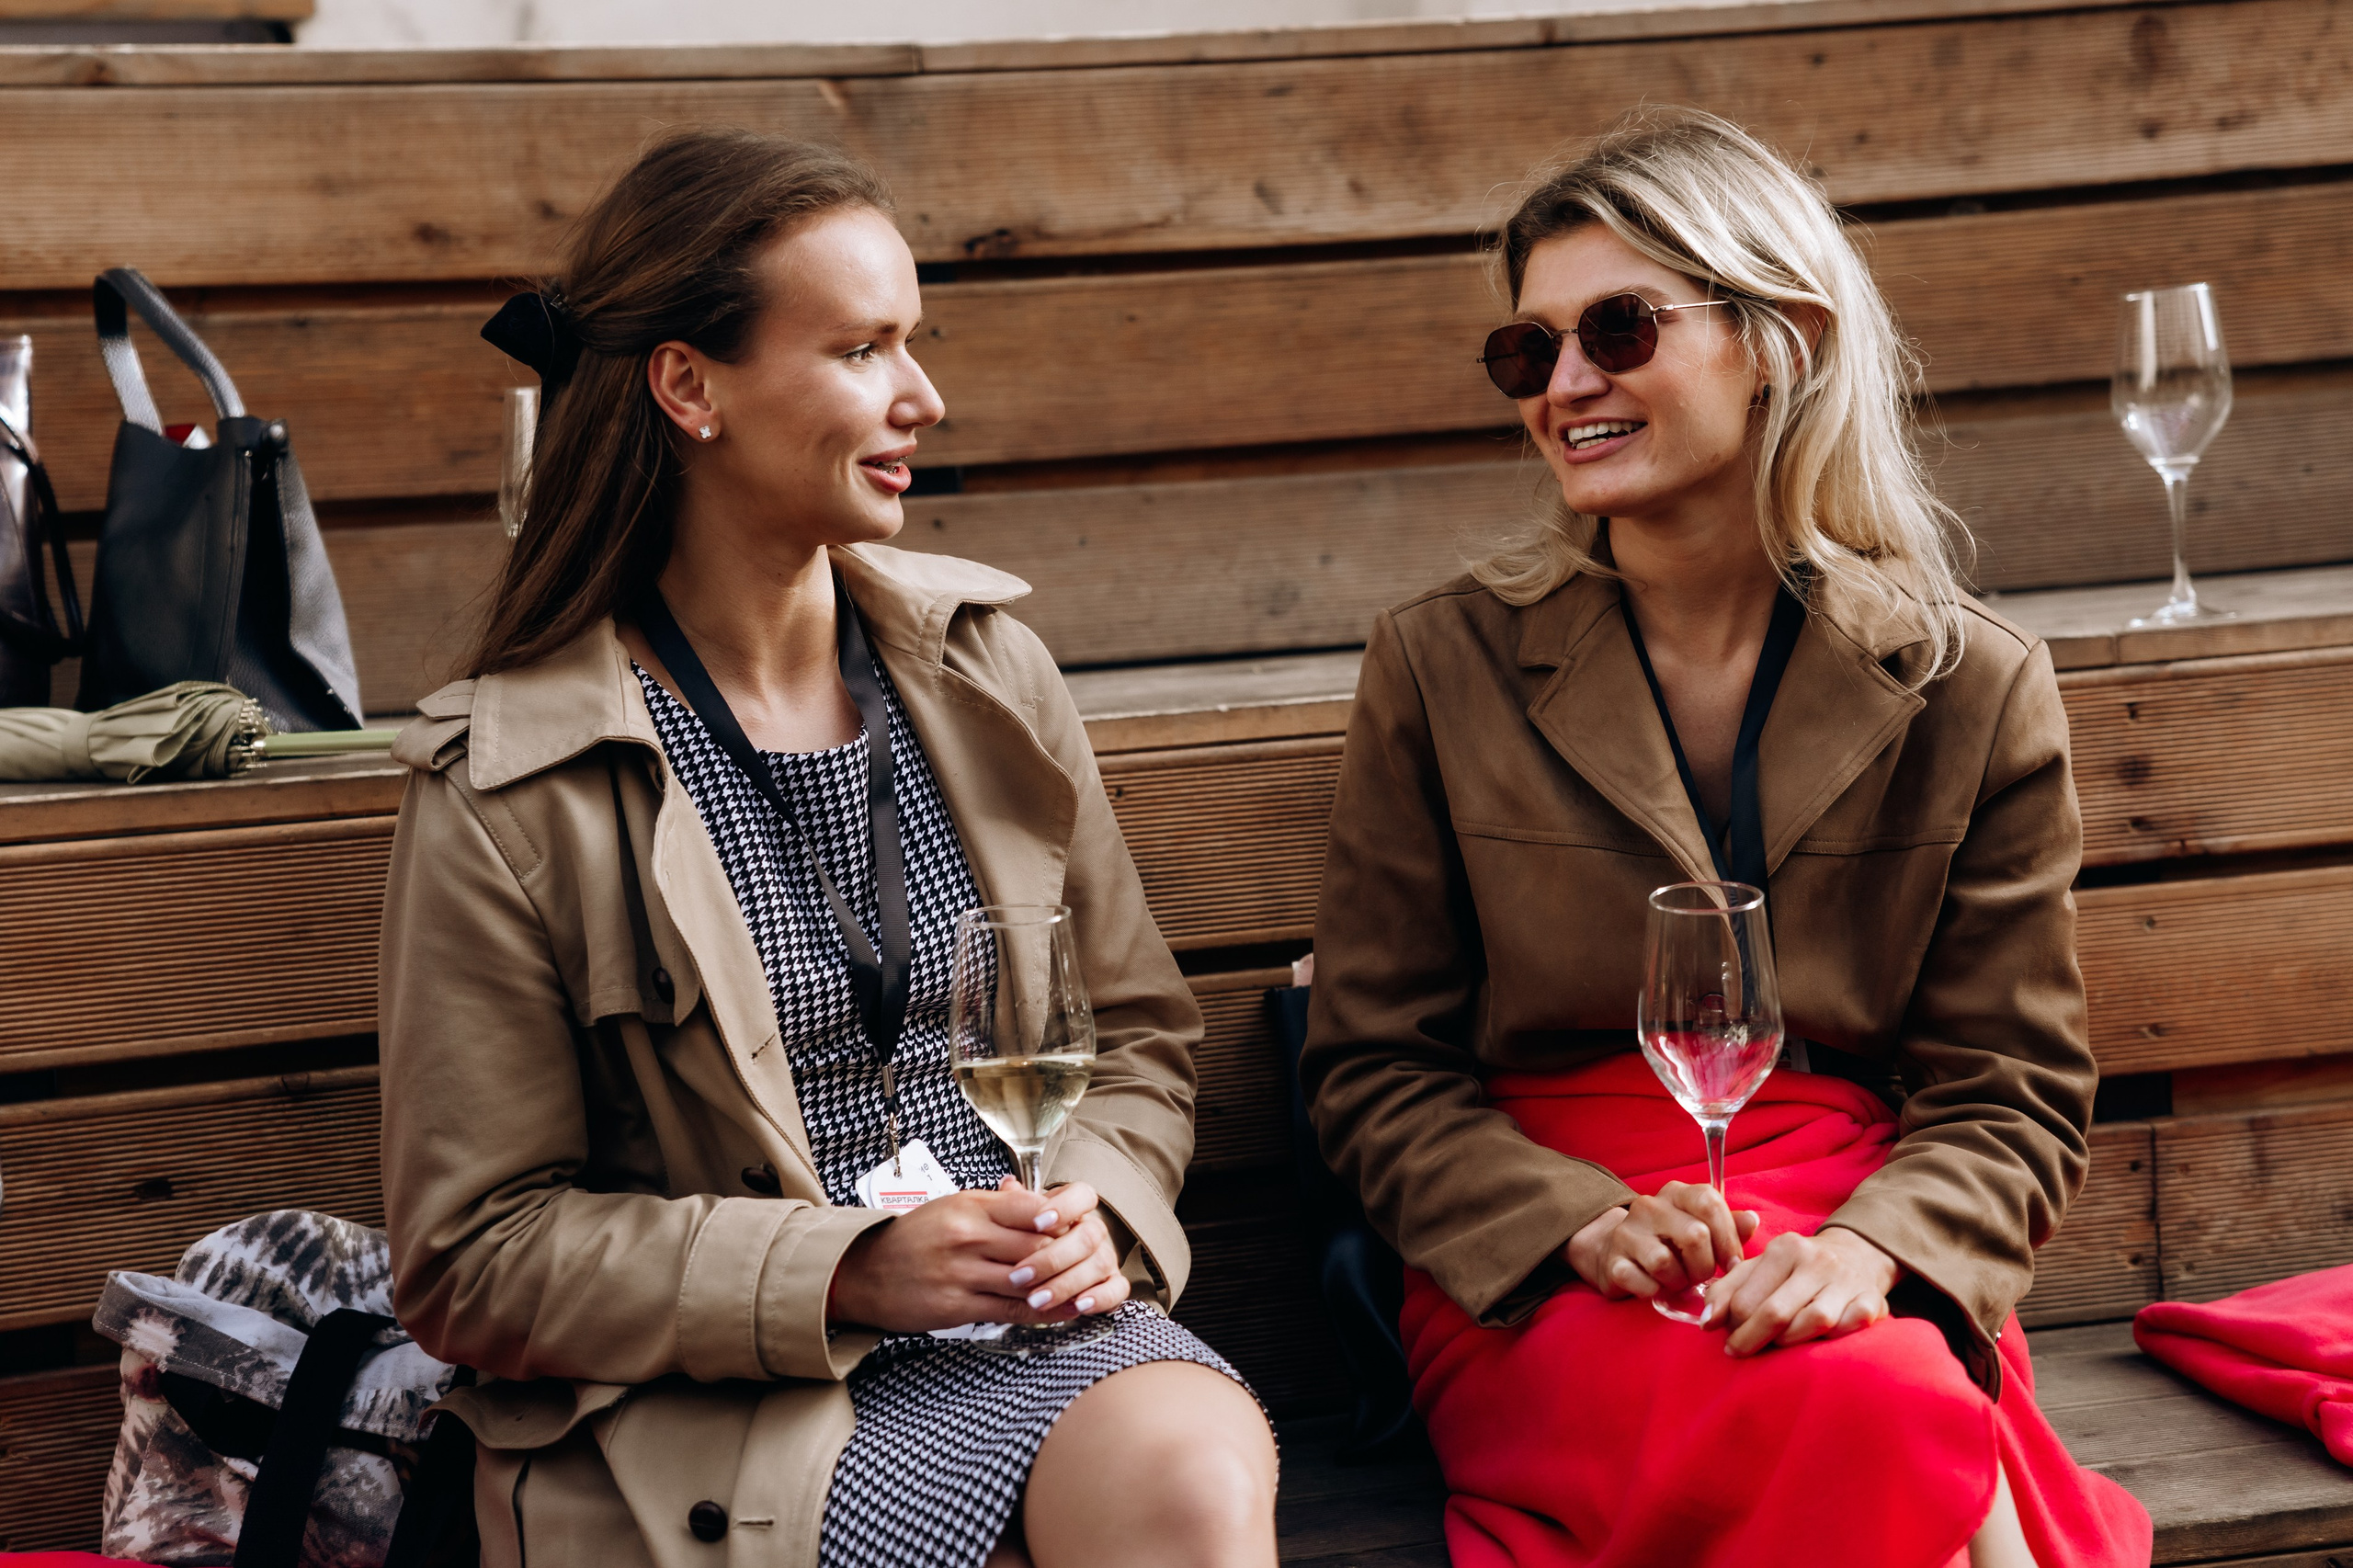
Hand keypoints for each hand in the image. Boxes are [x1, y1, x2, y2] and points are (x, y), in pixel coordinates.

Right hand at [827, 1178, 1130, 1334]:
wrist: (863, 1272)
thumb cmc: (912, 1238)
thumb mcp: (952, 1207)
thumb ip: (997, 1206)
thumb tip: (1043, 1203)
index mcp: (969, 1206)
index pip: (1030, 1209)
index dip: (1063, 1220)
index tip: (1082, 1226)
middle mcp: (967, 1236)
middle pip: (1036, 1246)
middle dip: (1068, 1256)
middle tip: (1090, 1261)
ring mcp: (961, 1273)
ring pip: (1027, 1281)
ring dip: (1059, 1287)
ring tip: (1083, 1288)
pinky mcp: (956, 1306)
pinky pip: (1009, 1311)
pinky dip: (1041, 1313)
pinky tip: (1061, 1311)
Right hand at [1566, 1182, 1759, 1299]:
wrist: (1616, 1253)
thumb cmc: (1669, 1243)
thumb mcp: (1701, 1229)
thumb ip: (1729, 1225)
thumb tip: (1753, 1219)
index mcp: (1677, 1193)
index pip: (1709, 1202)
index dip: (1727, 1237)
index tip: (1733, 1264)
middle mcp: (1650, 1206)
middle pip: (1694, 1235)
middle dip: (1704, 1265)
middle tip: (1700, 1275)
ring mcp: (1627, 1232)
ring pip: (1665, 1262)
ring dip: (1679, 1281)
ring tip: (1677, 1281)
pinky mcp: (1613, 1261)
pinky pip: (1644, 1283)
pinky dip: (1656, 1291)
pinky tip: (1656, 1287)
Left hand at [1710, 1226, 1899, 1354]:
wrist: (1855, 1255)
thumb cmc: (1795, 1268)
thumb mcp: (1758, 1268)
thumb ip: (1727, 1291)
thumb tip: (1706, 1322)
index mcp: (1785, 1248)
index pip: (1747, 1297)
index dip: (1732, 1325)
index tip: (1726, 1339)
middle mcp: (1818, 1261)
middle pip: (1777, 1312)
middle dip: (1752, 1339)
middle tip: (1740, 1352)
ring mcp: (1848, 1281)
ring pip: (1814, 1321)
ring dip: (1790, 1342)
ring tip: (1777, 1345)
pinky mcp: (1872, 1301)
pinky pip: (1849, 1328)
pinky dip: (1831, 1340)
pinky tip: (1817, 1343)